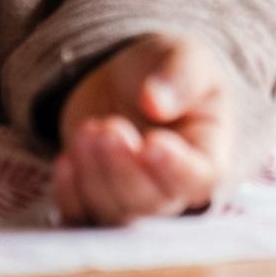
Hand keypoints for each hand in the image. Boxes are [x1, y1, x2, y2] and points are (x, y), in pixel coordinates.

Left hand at [53, 33, 232, 225]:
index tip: (151, 142)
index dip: (175, 168)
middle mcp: (174, 186)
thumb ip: (179, 77)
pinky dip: (69, 196)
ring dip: (95, 176)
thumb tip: (155, 102)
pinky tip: (66, 160)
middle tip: (108, 128)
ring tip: (87, 131)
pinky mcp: (97, 201)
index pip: (200, 179)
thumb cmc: (167, 69)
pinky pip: (82, 218)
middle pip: (152, 204)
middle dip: (124, 169)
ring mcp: (135, 199)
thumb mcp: (185, 58)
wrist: (127, 79)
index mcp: (208, 153)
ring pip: (115, 213)